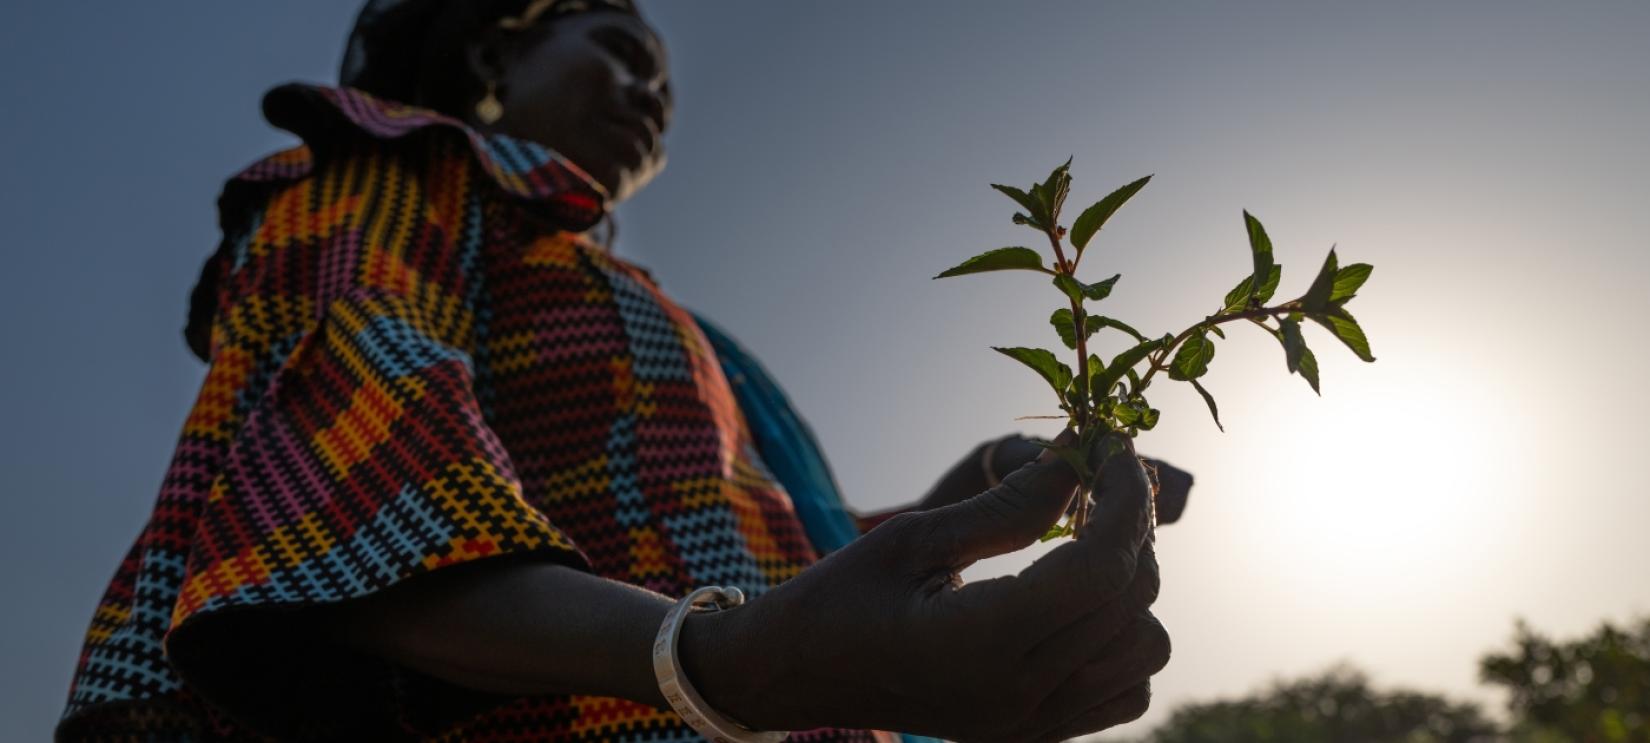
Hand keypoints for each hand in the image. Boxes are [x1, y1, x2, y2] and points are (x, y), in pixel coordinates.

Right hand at [682, 431, 1167, 740]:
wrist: (794, 676)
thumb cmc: (838, 597)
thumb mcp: (912, 536)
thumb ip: (1006, 504)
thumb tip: (1081, 457)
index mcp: (976, 644)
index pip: (1097, 570)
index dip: (1124, 499)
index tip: (1112, 446)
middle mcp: (1015, 695)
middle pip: (1129, 602)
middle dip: (1130, 526)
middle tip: (1097, 475)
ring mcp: (1029, 724)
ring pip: (1144, 650)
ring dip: (1131, 587)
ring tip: (1085, 541)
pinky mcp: (1035, 734)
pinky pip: (1125, 693)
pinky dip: (1123, 640)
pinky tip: (1080, 602)